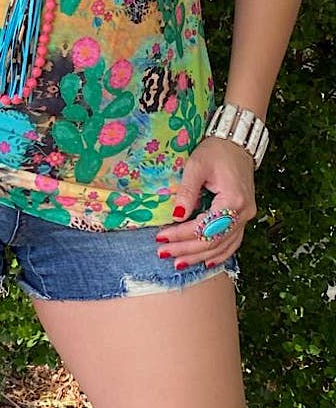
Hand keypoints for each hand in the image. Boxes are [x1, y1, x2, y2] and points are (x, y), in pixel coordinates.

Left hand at [155, 136, 256, 269]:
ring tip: (178, 262)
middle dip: (186, 249)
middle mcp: (243, 213)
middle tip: (163, 253)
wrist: (237, 144)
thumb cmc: (216, 151)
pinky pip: (233, 242)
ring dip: (199, 256)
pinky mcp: (243, 217)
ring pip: (223, 246)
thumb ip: (187, 191)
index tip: (160, 238)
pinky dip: (219, 254)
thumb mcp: (196, 165)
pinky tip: (206, 262)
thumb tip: (176, 216)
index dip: (181, 235)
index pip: (204, 227)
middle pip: (213, 241)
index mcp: (233, 200)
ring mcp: (246, 217)